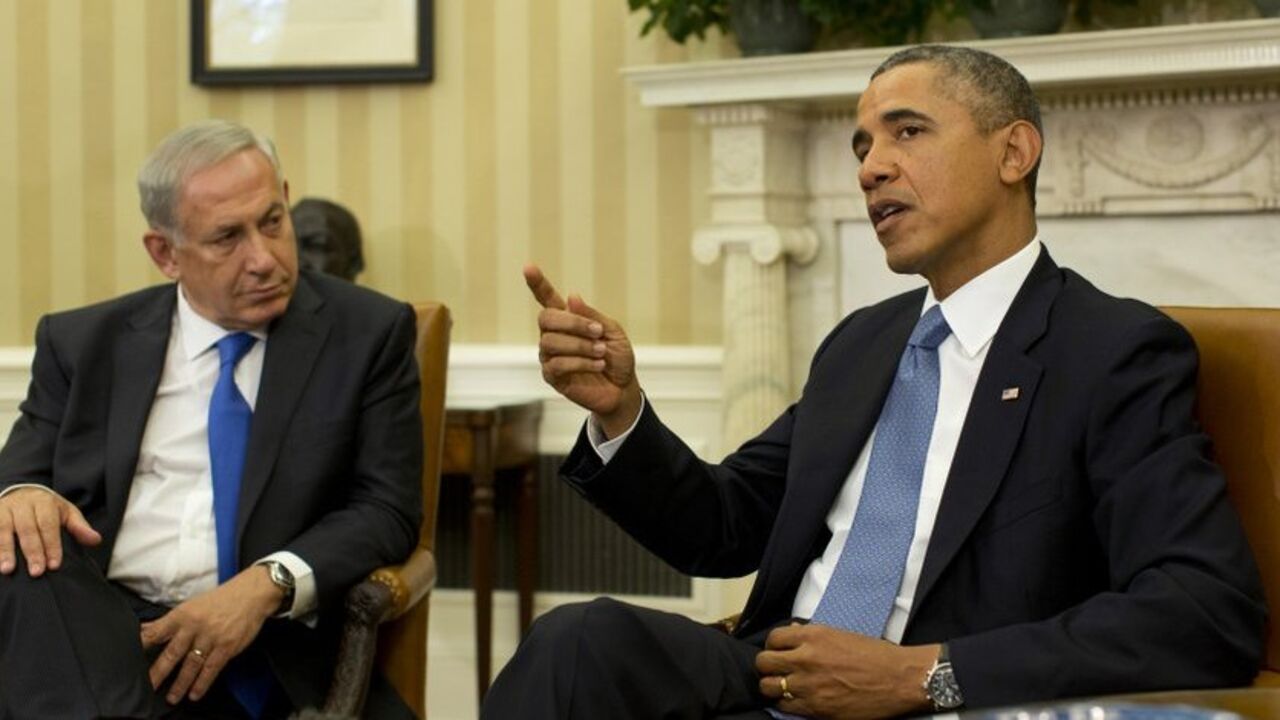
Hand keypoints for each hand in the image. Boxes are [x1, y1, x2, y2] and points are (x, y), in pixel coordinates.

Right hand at [0, 487, 100, 575]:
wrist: (20, 491)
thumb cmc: (47, 508)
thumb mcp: (66, 513)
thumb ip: (79, 527)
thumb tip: (96, 540)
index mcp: (44, 502)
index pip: (48, 525)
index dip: (51, 545)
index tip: (54, 565)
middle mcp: (22, 504)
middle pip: (27, 528)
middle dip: (32, 551)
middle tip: (36, 572)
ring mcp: (3, 509)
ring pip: (3, 529)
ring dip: (5, 550)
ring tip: (7, 570)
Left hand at [140, 565, 282, 704]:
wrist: (251, 594)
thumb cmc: (220, 599)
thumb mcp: (191, 605)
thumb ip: (169, 621)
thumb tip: (145, 629)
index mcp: (182, 614)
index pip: (156, 632)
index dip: (142, 646)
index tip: (130, 660)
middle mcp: (194, 627)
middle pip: (172, 653)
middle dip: (158, 672)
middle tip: (148, 687)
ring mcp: (211, 638)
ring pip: (191, 665)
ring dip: (180, 684)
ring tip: (171, 698)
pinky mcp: (227, 647)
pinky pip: (212, 669)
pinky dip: (202, 683)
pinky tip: (195, 694)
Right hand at [523, 264, 641, 436]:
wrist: (623, 388)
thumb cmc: (617, 357)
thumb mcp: (612, 332)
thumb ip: (592, 316)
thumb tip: (571, 297)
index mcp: (568, 320)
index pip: (547, 298)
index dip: (537, 284)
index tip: (528, 267)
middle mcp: (554, 335)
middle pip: (546, 318)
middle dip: (573, 323)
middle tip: (597, 331)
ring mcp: (550, 356)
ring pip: (551, 342)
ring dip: (581, 345)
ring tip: (601, 352)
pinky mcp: (552, 377)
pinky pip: (556, 364)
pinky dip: (580, 362)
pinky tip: (597, 365)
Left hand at [755, 623, 937, 718]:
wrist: (900, 679)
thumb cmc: (876, 654)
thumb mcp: (840, 634)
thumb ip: (812, 634)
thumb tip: (792, 632)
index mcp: (813, 636)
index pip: (773, 639)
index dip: (773, 646)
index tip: (779, 652)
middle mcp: (805, 658)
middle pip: (764, 663)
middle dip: (767, 666)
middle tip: (777, 670)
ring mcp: (808, 685)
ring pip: (768, 687)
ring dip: (773, 687)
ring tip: (783, 687)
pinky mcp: (816, 709)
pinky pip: (784, 707)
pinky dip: (785, 704)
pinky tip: (796, 701)